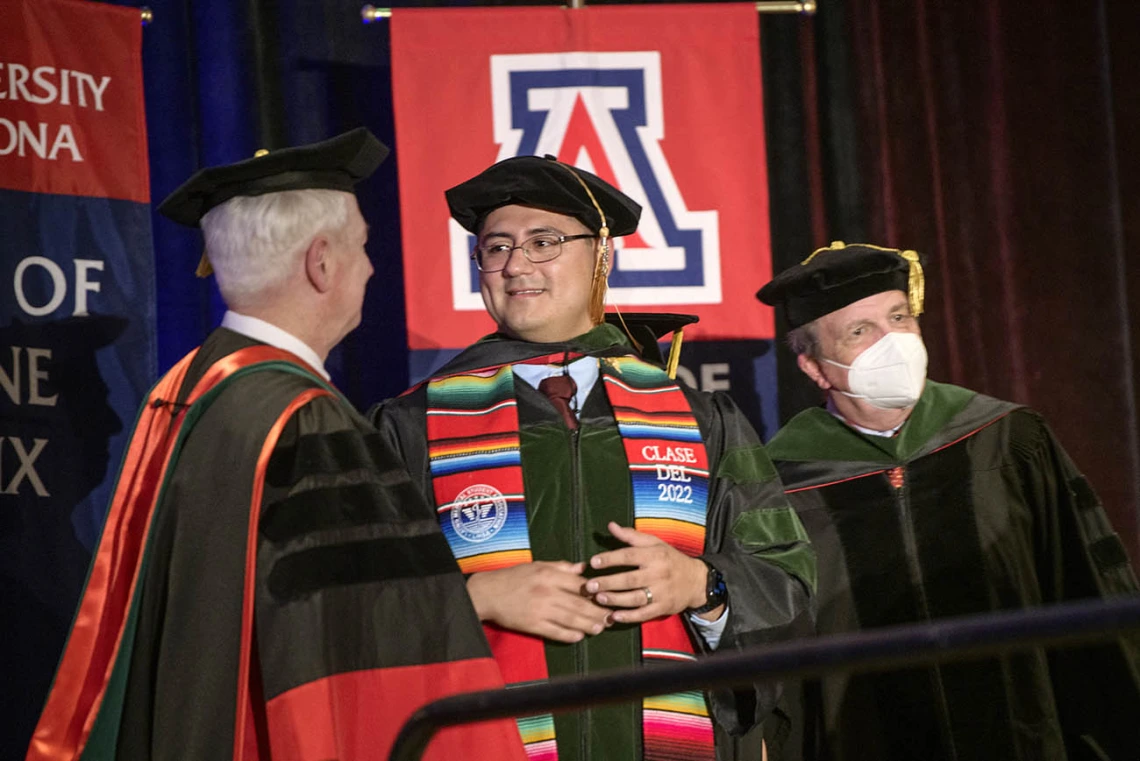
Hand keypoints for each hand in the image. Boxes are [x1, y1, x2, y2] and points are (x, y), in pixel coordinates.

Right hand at [466, 561, 611, 642]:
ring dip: (589, 625)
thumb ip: (561, 567)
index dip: (595, 592)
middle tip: (610, 617)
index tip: (607, 596)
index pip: (578, 584)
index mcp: (549, 575)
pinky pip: (556, 632)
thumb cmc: (514, 577)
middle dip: (597, 612)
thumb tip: (583, 568)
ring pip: (571, 619)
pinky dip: (570, 635)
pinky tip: (580, 636)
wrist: (488, 593)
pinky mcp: (533, 625)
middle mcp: (547, 592)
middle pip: (579, 604)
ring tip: (600, 628)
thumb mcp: (537, 565)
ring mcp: (540, 610)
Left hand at [585, 522, 707, 623]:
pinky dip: (629, 616)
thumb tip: (610, 525)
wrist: (696, 580)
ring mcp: (661, 592)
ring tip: (598, 598)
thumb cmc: (670, 559)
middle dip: (608, 582)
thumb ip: (631, 536)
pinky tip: (615, 616)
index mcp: (654, 555)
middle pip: (629, 579)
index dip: (610, 559)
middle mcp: (658, 573)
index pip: (629, 556)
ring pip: (635, 598)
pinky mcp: (663, 608)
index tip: (593, 562)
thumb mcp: (655, 543)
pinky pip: (644, 614)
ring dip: (615, 599)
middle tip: (589, 585)